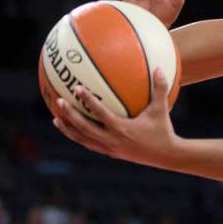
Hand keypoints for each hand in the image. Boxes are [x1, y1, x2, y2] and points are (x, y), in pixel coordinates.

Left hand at [52, 68, 178, 168]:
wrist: (165, 156)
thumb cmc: (163, 130)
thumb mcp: (161, 109)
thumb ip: (160, 88)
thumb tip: (158, 67)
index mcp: (121, 129)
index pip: (100, 113)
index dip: (88, 100)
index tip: (77, 88)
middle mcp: (111, 140)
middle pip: (84, 128)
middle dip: (69, 115)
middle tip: (58, 102)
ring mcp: (109, 148)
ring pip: (82, 139)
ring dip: (68, 129)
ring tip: (56, 119)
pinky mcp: (110, 153)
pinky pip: (89, 144)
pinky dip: (79, 136)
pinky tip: (74, 129)